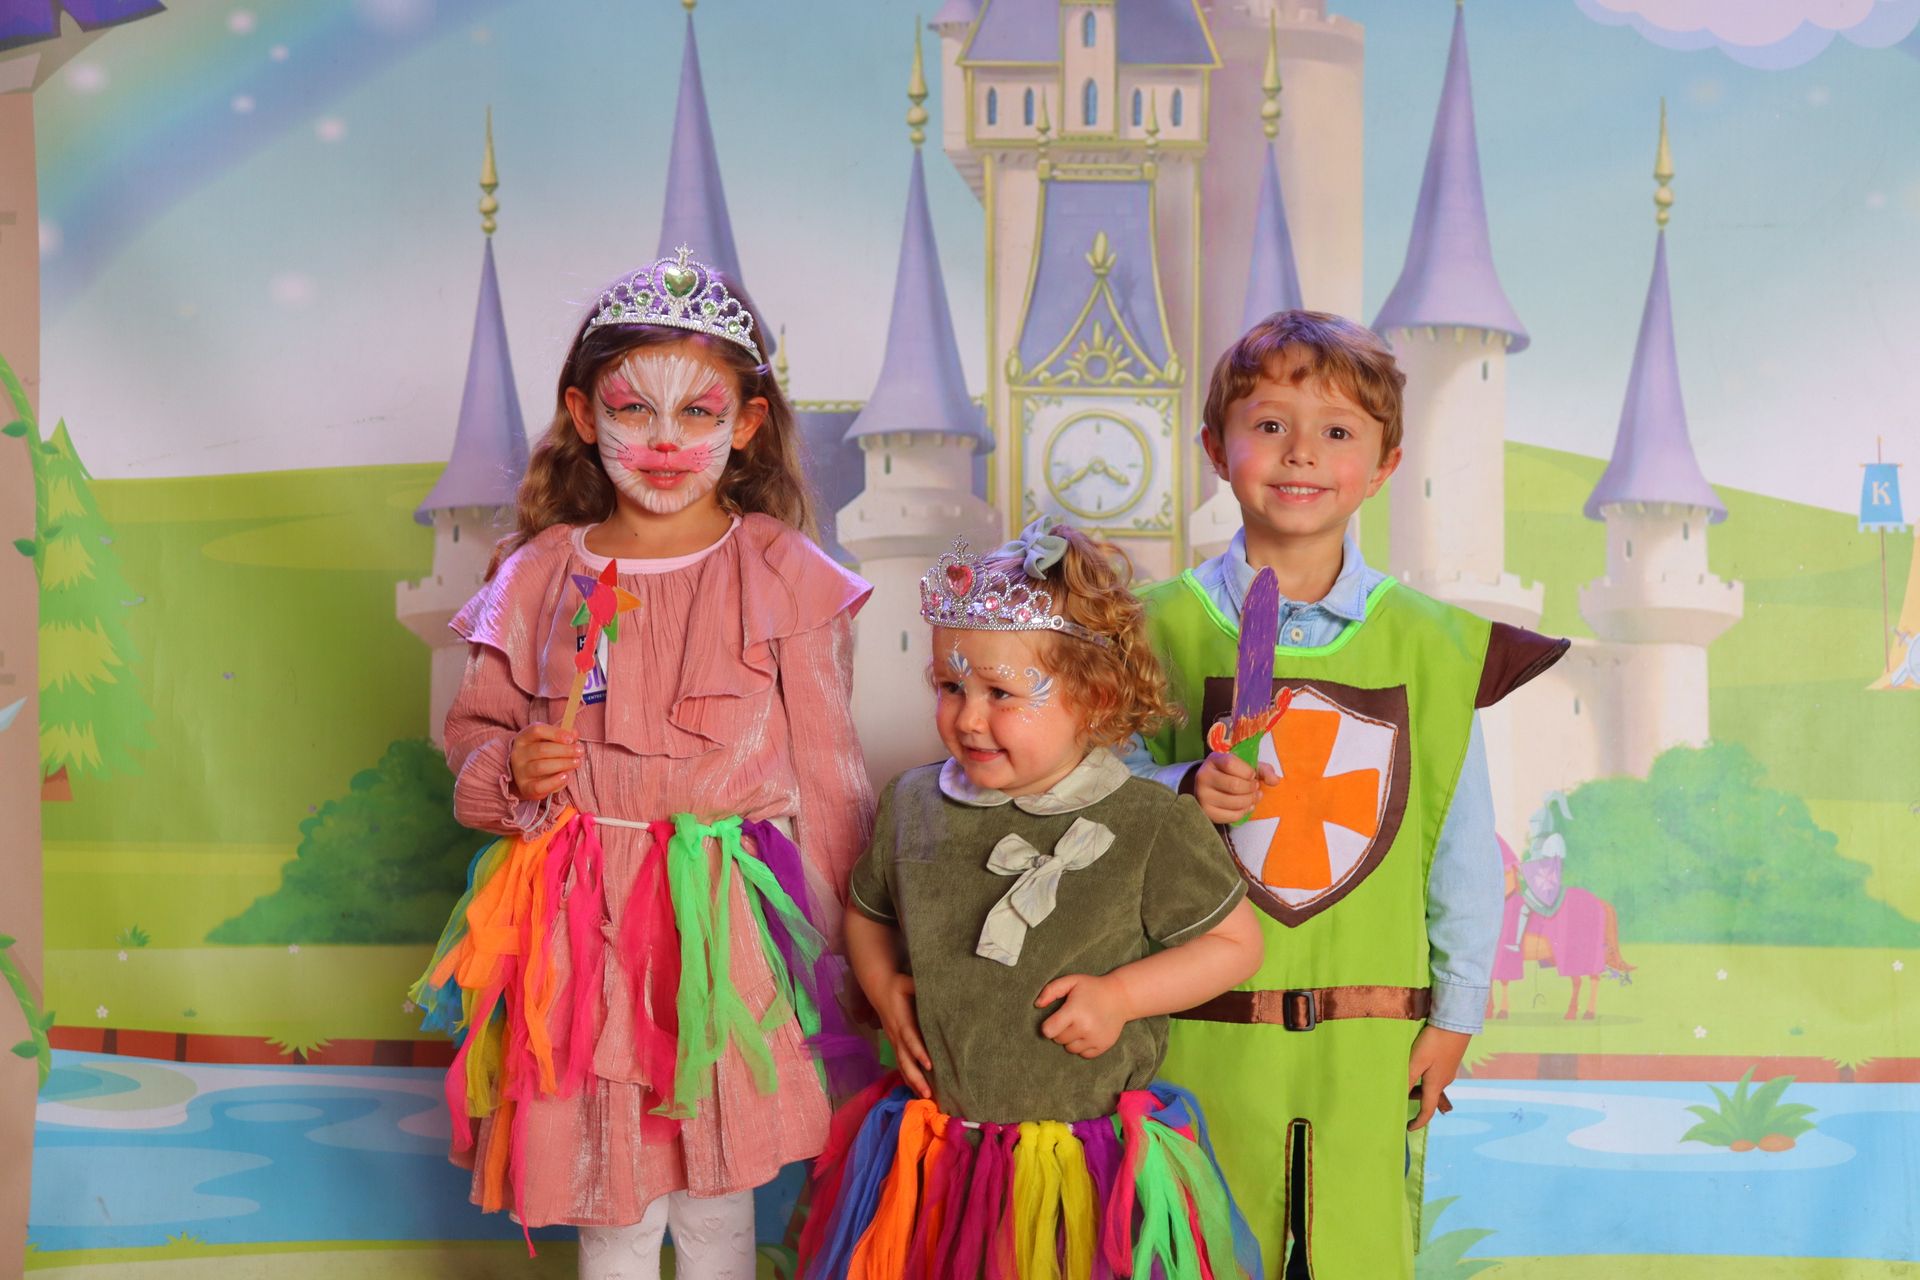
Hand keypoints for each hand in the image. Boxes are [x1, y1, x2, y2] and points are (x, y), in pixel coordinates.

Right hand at [508, 724, 581, 800]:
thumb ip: (561, 734)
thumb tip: (574, 733)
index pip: (537, 731)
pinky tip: (566, 776)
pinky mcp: (526, 788)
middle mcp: (518, 754)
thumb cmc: (540, 754)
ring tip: (577, 762)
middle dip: (564, 750)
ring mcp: (520, 772)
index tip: (572, 738)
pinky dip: (554, 781)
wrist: (525, 777)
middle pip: (542, 749)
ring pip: (541, 766)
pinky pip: (540, 786)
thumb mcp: (547, 740)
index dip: (556, 733)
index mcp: (523, 738)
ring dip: (563, 764)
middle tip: (580, 751)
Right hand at [872, 972, 934, 1098]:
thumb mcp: (908, 982)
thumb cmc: (897, 985)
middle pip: (905, 1060)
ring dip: (912, 1083)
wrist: (879, 988)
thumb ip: (919, 987)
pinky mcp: (895, 1045)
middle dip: (916, 1078)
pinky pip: (901, 1065)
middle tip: (928, 1094)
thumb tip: (939, 988)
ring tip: (925, 1098)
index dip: (919, 1053)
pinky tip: (917, 1091)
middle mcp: (896, 1035)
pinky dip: (908, 1079)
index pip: (910, 1039)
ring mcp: (894, 1042)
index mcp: (901, 1021)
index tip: (930, 1066)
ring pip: (902, 1066)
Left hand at [1037, 973, 1131, 1058]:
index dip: (1048, 1026)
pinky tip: (1087, 1033)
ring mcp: (1095, 1038)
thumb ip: (1051, 990)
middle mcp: (1085, 1028)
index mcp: (1074, 1011)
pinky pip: (1084, 1054)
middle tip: (1070, 1019)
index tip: (1054, 1019)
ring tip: (1079, 1025)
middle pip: (1058, 1040)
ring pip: (1070, 1049)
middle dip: (1060, 1031)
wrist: (1121, 996)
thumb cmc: (1092, 988)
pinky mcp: (1103, 1046)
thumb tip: (1037, 1005)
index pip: (1049, 1031)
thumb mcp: (1071, 981)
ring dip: (1070, 1040)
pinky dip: (1082, 1047)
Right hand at [1193, 752, 1277, 824]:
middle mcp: (1203, 777)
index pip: (1231, 764)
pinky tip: (1246, 806)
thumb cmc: (1230, 774)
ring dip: (1250, 801)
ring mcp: (1203, 796)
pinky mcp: (1207, 812)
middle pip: (1234, 785)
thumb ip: (1263, 770)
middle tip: (1255, 788)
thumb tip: (1275, 780)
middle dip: (1251, 789)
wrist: (1209, 787)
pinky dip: (1244, 812)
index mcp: (1214, 760)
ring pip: (1234, 802)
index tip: (1252, 775)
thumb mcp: (1245, 766)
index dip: (1247, 772)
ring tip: (1252, 797)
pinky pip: (1232, 816)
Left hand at [1407, 1024, 1469, 1130]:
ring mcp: (1448, 1070)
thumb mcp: (1416, 1061)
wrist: (1455, 1023)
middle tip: (1399, 1096)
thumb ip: (1407, 1078)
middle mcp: (1444, 1081)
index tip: (1408, 1127)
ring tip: (1406, 1078)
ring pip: (1432, 1085)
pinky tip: (1418, 1065)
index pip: (1427, 1110)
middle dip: (1414, 1099)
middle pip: (1428, 1097)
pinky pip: (1435, 1076)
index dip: (1418, 1121)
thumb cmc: (1434, 1042)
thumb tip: (1399, 1097)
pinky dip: (1424, 1077)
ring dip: (1419, 1087)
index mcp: (1435, 1085)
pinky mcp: (1449, 1061)